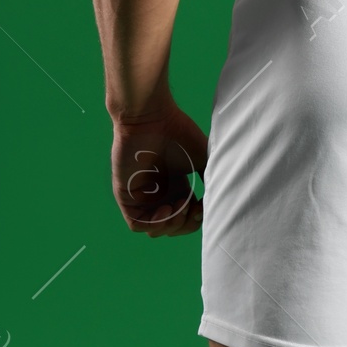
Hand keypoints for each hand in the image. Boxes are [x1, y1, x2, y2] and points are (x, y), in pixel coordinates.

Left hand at [112, 102, 207, 236]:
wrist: (152, 117)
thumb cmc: (178, 132)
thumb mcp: (204, 160)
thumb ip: (211, 182)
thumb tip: (220, 203)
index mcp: (176, 188)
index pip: (186, 219)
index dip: (196, 220)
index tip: (204, 206)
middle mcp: (159, 194)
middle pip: (172, 228)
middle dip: (186, 225)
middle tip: (193, 208)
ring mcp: (142, 196)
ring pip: (155, 230)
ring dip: (171, 225)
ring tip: (179, 208)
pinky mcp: (126, 195)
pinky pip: (136, 223)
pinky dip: (154, 223)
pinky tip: (166, 208)